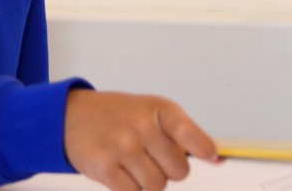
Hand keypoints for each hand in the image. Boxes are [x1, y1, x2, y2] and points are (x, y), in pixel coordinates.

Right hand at [63, 89, 216, 190]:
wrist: (70, 116)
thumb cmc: (121, 116)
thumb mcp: (153, 113)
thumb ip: (186, 135)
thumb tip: (220, 159)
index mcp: (158, 109)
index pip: (191, 136)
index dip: (204, 150)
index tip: (210, 155)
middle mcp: (139, 126)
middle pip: (179, 172)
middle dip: (168, 170)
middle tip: (151, 156)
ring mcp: (120, 146)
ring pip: (157, 186)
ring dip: (148, 181)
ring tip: (133, 163)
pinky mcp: (103, 167)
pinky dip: (131, 189)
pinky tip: (120, 171)